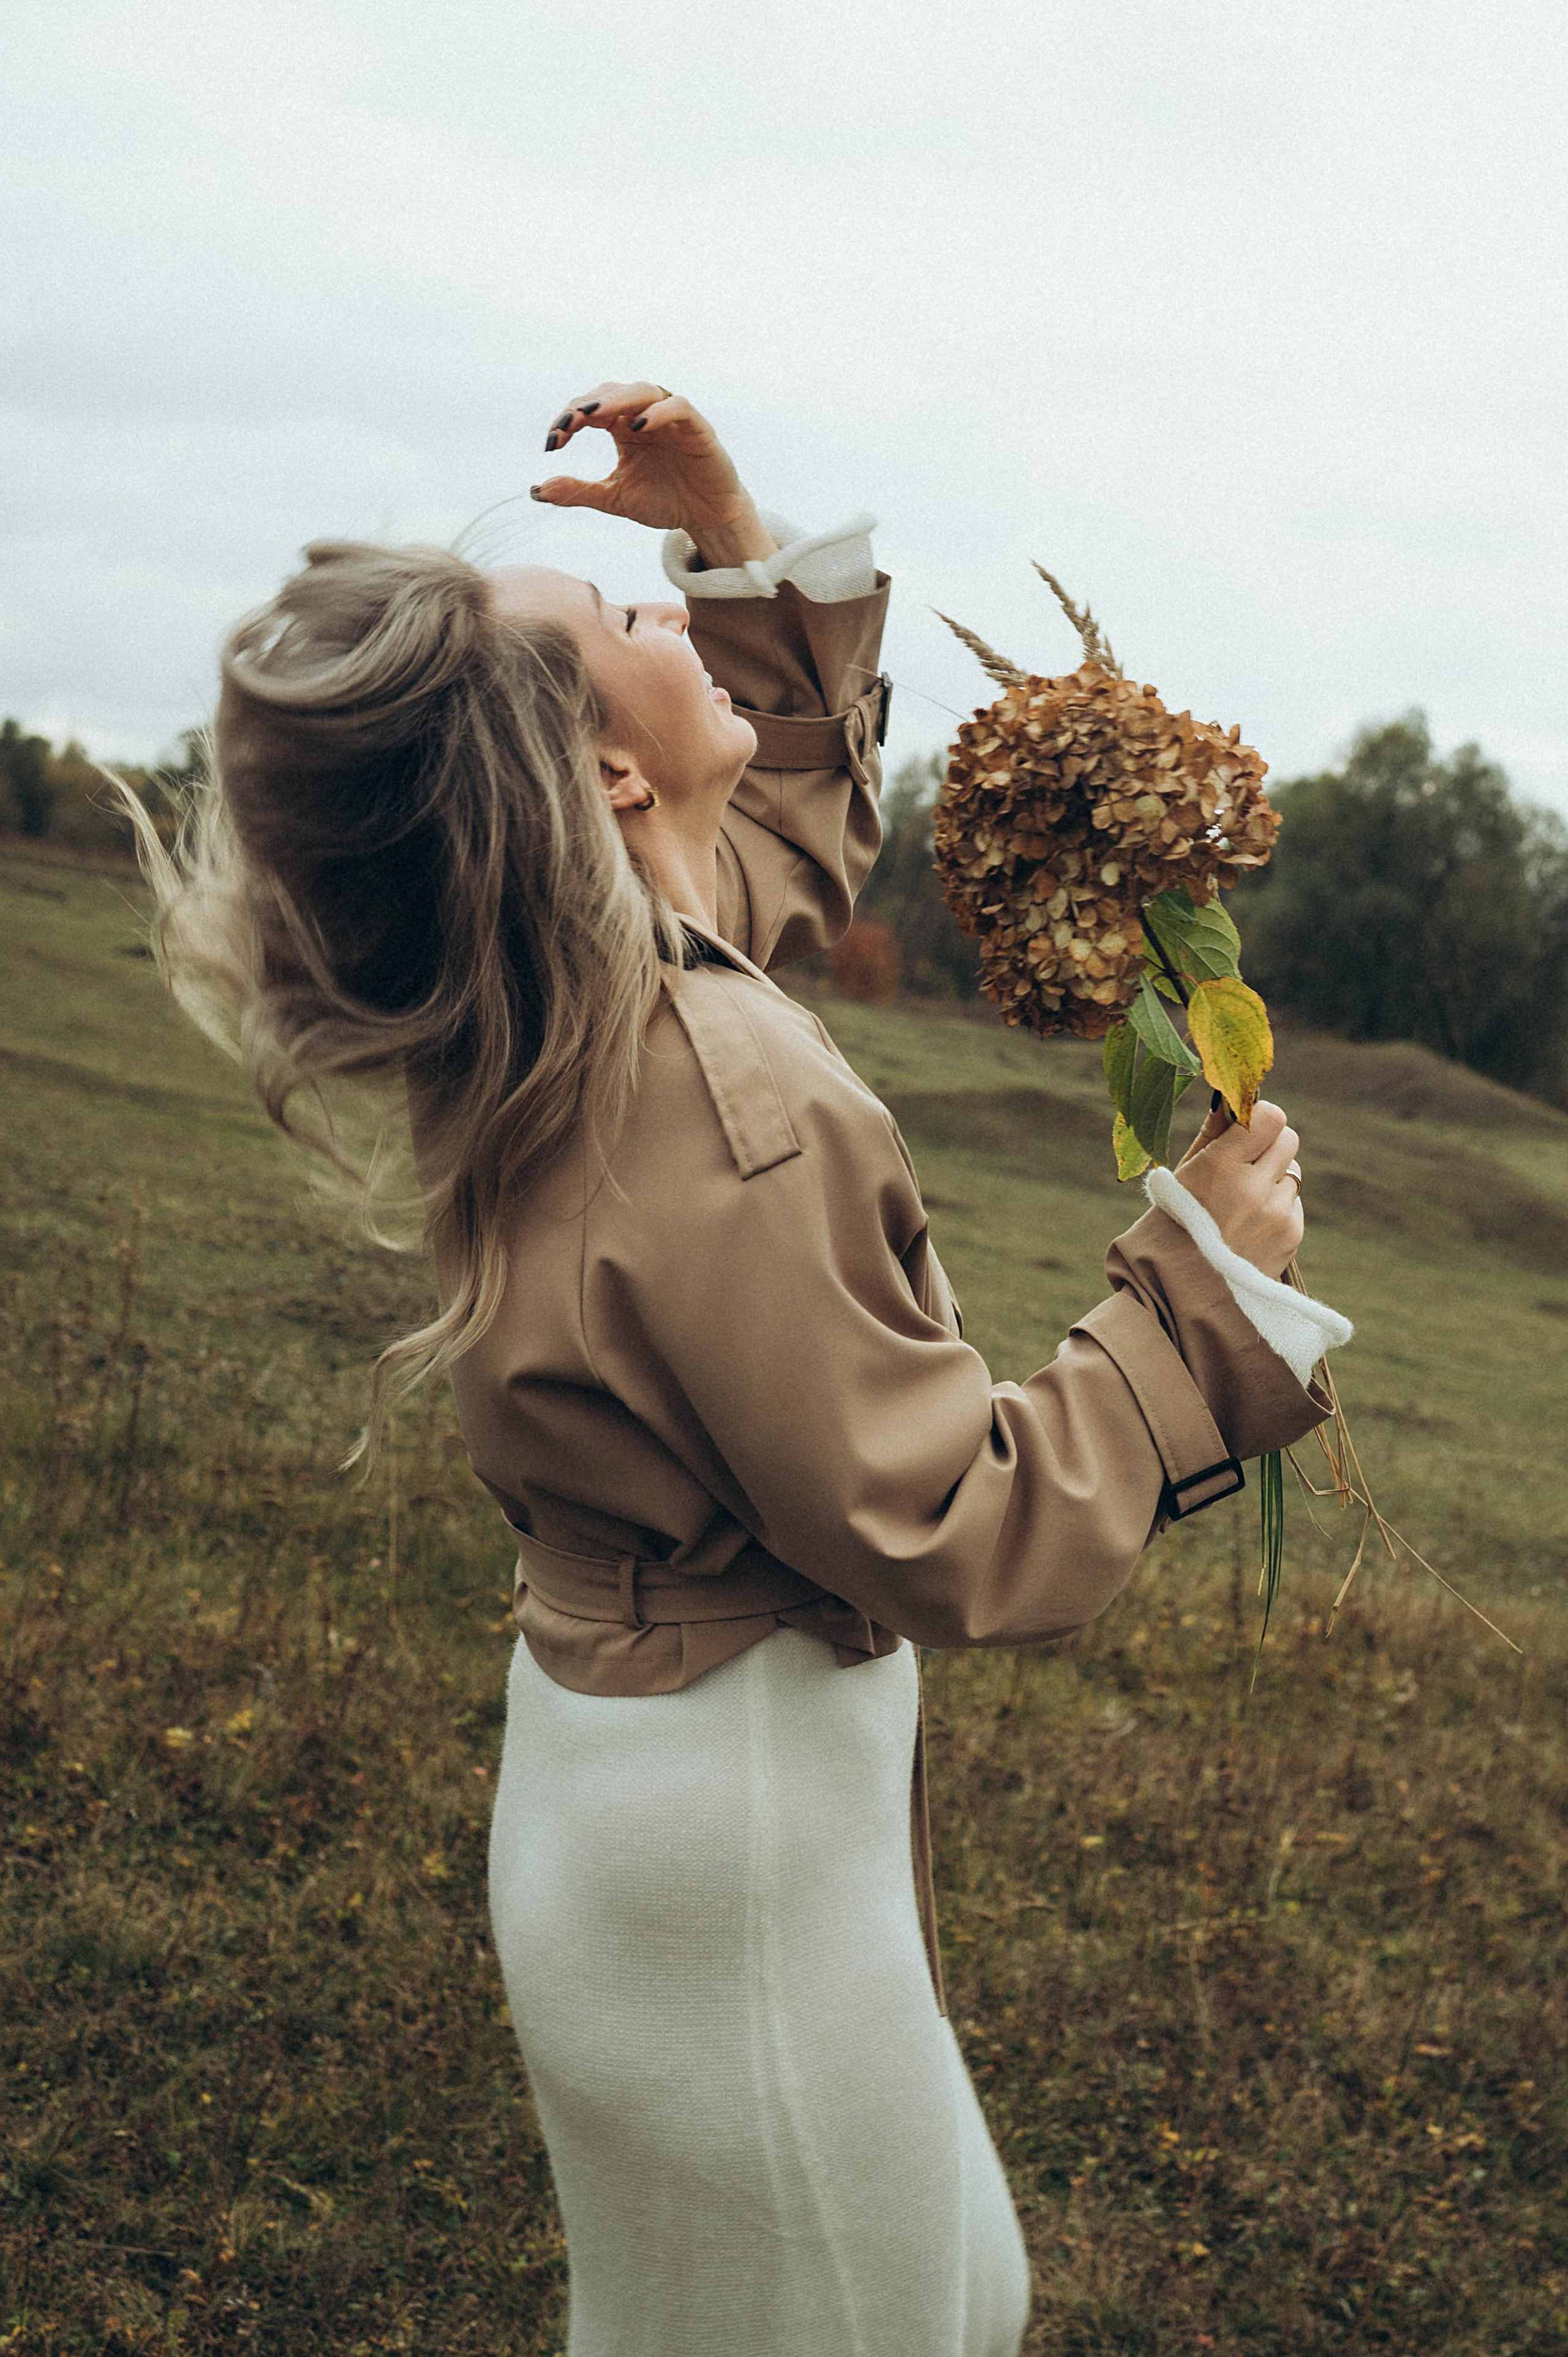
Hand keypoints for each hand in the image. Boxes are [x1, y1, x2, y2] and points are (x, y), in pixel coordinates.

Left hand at [531, 381, 778, 569]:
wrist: (706, 519)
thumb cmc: (664, 502)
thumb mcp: (614, 499)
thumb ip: (579, 492)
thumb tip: (536, 491)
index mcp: (622, 427)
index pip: (589, 410)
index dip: (568, 420)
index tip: (551, 443)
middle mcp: (644, 415)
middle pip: (610, 393)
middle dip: (585, 405)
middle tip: (566, 425)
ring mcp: (671, 419)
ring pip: (642, 390)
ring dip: (616, 399)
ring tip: (594, 413)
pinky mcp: (698, 428)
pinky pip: (678, 407)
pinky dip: (658, 412)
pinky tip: (638, 426)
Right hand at [1174, 1100, 1303, 1277]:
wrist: (1186, 1286)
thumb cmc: (1178, 1221)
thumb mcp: (1184, 1174)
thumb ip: (1211, 1134)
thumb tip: (1229, 1099)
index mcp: (1221, 1166)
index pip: (1270, 1118)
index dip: (1262, 1120)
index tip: (1248, 1130)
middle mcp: (1253, 1187)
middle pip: (1288, 1139)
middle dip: (1271, 1146)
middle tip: (1248, 1165)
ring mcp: (1276, 1213)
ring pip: (1293, 1171)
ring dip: (1274, 1179)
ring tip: (1245, 1204)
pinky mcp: (1291, 1233)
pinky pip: (1294, 1202)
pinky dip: (1278, 1207)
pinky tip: (1252, 1225)